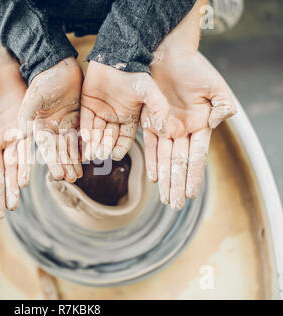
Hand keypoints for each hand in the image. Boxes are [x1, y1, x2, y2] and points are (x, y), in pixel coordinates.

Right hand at [19, 57, 82, 182]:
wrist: (60, 65)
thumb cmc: (45, 80)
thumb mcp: (34, 97)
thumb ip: (28, 116)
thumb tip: (22, 137)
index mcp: (39, 126)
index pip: (45, 148)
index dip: (52, 161)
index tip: (58, 175)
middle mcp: (51, 128)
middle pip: (59, 150)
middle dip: (65, 165)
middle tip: (72, 179)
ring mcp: (65, 123)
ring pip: (70, 146)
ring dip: (74, 160)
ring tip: (78, 175)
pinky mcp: (77, 118)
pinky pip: (81, 135)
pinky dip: (84, 147)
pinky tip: (88, 158)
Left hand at [80, 61, 169, 161]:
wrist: (117, 57)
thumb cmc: (135, 74)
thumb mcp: (150, 92)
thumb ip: (159, 110)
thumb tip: (165, 130)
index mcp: (129, 117)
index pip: (125, 139)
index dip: (120, 148)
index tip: (115, 155)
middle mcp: (115, 116)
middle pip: (109, 138)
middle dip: (105, 147)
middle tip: (101, 155)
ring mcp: (101, 110)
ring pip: (97, 132)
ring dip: (94, 142)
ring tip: (91, 152)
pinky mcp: (88, 104)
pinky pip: (86, 120)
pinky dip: (85, 129)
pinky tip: (86, 137)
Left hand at [143, 50, 236, 209]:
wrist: (167, 54)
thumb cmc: (193, 68)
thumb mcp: (215, 86)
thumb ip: (222, 107)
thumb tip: (212, 126)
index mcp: (199, 125)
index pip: (196, 157)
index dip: (193, 176)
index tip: (191, 195)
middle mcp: (183, 130)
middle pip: (179, 163)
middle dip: (177, 185)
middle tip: (174, 206)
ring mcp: (166, 127)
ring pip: (165, 159)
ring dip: (165, 179)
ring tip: (165, 199)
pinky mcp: (149, 122)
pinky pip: (150, 145)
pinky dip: (152, 161)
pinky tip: (153, 177)